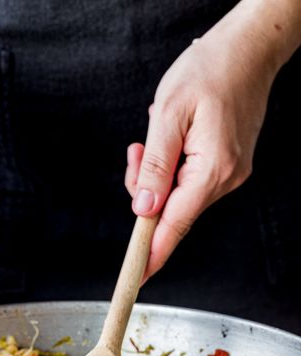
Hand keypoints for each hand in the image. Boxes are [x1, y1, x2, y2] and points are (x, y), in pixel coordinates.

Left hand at [125, 0, 296, 280]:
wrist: (248, 50)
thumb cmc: (210, 71)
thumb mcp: (168, 115)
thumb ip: (154, 167)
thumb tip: (143, 208)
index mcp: (211, 170)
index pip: (174, 225)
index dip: (152, 253)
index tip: (137, 276)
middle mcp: (225, 180)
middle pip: (171, 210)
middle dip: (145, 191)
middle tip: (136, 152)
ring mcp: (229, 175)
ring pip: (178, 196)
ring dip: (157, 175)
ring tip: (155, 137)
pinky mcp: (227, 167)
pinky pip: (189, 182)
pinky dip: (171, 169)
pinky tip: (171, 141)